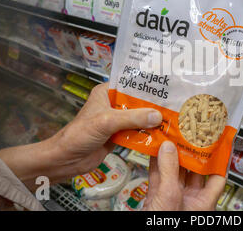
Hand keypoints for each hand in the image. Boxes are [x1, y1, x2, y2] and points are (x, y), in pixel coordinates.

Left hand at [0, 82, 161, 188]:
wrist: (66, 159)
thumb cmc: (79, 134)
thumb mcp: (107, 121)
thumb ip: (132, 118)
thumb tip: (158, 116)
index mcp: (107, 92)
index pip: (131, 83)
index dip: (148, 84)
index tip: (167, 86)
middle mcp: (113, 104)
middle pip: (138, 101)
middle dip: (154, 104)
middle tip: (176, 104)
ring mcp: (117, 120)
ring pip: (139, 118)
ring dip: (153, 120)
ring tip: (174, 118)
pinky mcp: (119, 135)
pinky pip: (137, 132)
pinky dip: (148, 134)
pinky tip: (163, 134)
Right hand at [144, 141, 225, 210]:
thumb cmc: (165, 225)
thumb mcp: (169, 196)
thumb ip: (169, 170)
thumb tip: (169, 148)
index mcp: (203, 202)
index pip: (217, 176)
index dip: (218, 158)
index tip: (217, 142)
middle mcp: (190, 199)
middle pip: (194, 170)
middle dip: (190, 151)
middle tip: (188, 134)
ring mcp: (173, 198)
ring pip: (175, 171)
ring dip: (171, 154)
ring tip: (170, 137)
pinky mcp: (157, 199)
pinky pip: (158, 177)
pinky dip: (156, 163)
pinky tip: (154, 150)